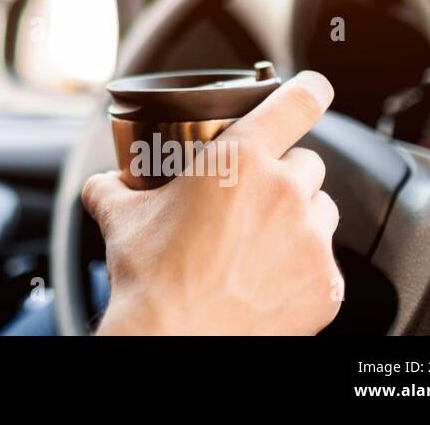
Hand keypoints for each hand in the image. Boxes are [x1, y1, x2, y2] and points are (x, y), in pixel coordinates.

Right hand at [82, 71, 343, 334]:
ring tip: (260, 242)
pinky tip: (266, 279)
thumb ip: (114, 186)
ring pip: (321, 211)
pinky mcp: (326, 285)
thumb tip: (104, 183)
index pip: (297, 103)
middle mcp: (285, 192)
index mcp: (240, 160)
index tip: (313, 88)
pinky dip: (302, 267)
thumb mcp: (119, 216)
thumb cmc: (151, 278)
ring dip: (298, 217)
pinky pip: (324, 262)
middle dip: (282, 175)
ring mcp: (311, 240)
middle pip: (307, 163)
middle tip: (250, 199)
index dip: (308, 89)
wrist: (176, 341)